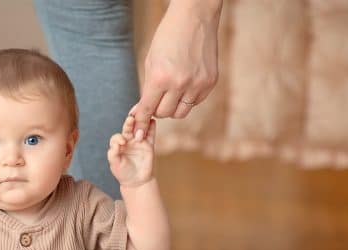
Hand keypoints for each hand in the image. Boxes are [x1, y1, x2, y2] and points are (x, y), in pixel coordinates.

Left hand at [108, 109, 156, 186]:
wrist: (137, 181)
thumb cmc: (124, 173)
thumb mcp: (115, 165)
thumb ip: (113, 154)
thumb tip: (116, 144)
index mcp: (118, 145)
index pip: (117, 136)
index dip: (119, 138)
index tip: (122, 143)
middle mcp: (128, 141)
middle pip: (128, 129)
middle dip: (129, 123)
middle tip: (130, 119)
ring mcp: (139, 142)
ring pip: (139, 129)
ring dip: (141, 122)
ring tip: (142, 116)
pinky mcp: (148, 145)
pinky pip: (150, 135)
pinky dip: (152, 128)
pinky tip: (153, 121)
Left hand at [133, 0, 220, 135]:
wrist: (194, 18)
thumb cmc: (168, 37)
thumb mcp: (151, 61)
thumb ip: (148, 88)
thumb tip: (142, 111)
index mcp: (160, 78)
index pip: (147, 109)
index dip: (141, 122)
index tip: (137, 133)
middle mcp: (180, 84)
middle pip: (164, 114)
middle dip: (157, 110)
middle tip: (156, 99)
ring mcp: (197, 84)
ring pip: (180, 112)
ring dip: (172, 107)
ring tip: (171, 93)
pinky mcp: (210, 83)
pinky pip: (195, 102)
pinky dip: (188, 99)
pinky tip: (186, 84)